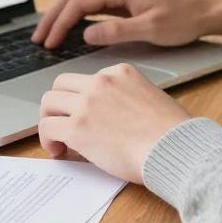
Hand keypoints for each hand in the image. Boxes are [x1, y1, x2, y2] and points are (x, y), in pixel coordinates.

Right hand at [31, 0, 221, 48]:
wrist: (208, 7)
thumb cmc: (185, 17)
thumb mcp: (152, 29)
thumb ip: (117, 31)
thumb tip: (86, 35)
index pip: (78, 3)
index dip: (60, 23)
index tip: (48, 42)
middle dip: (52, 17)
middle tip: (38, 39)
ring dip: (62, 15)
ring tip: (48, 35)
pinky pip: (92, 3)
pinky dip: (76, 15)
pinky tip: (70, 29)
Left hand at [39, 64, 190, 182]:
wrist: (173, 148)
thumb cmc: (171, 132)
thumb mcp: (151, 97)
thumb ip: (127, 97)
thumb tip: (112, 116)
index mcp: (120, 72)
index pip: (88, 79)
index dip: (83, 99)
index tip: (87, 117)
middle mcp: (100, 82)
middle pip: (61, 84)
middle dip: (59, 104)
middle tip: (63, 123)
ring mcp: (87, 104)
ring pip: (48, 102)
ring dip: (49, 119)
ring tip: (57, 138)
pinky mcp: (77, 128)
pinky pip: (47, 128)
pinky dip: (47, 140)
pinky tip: (58, 150)